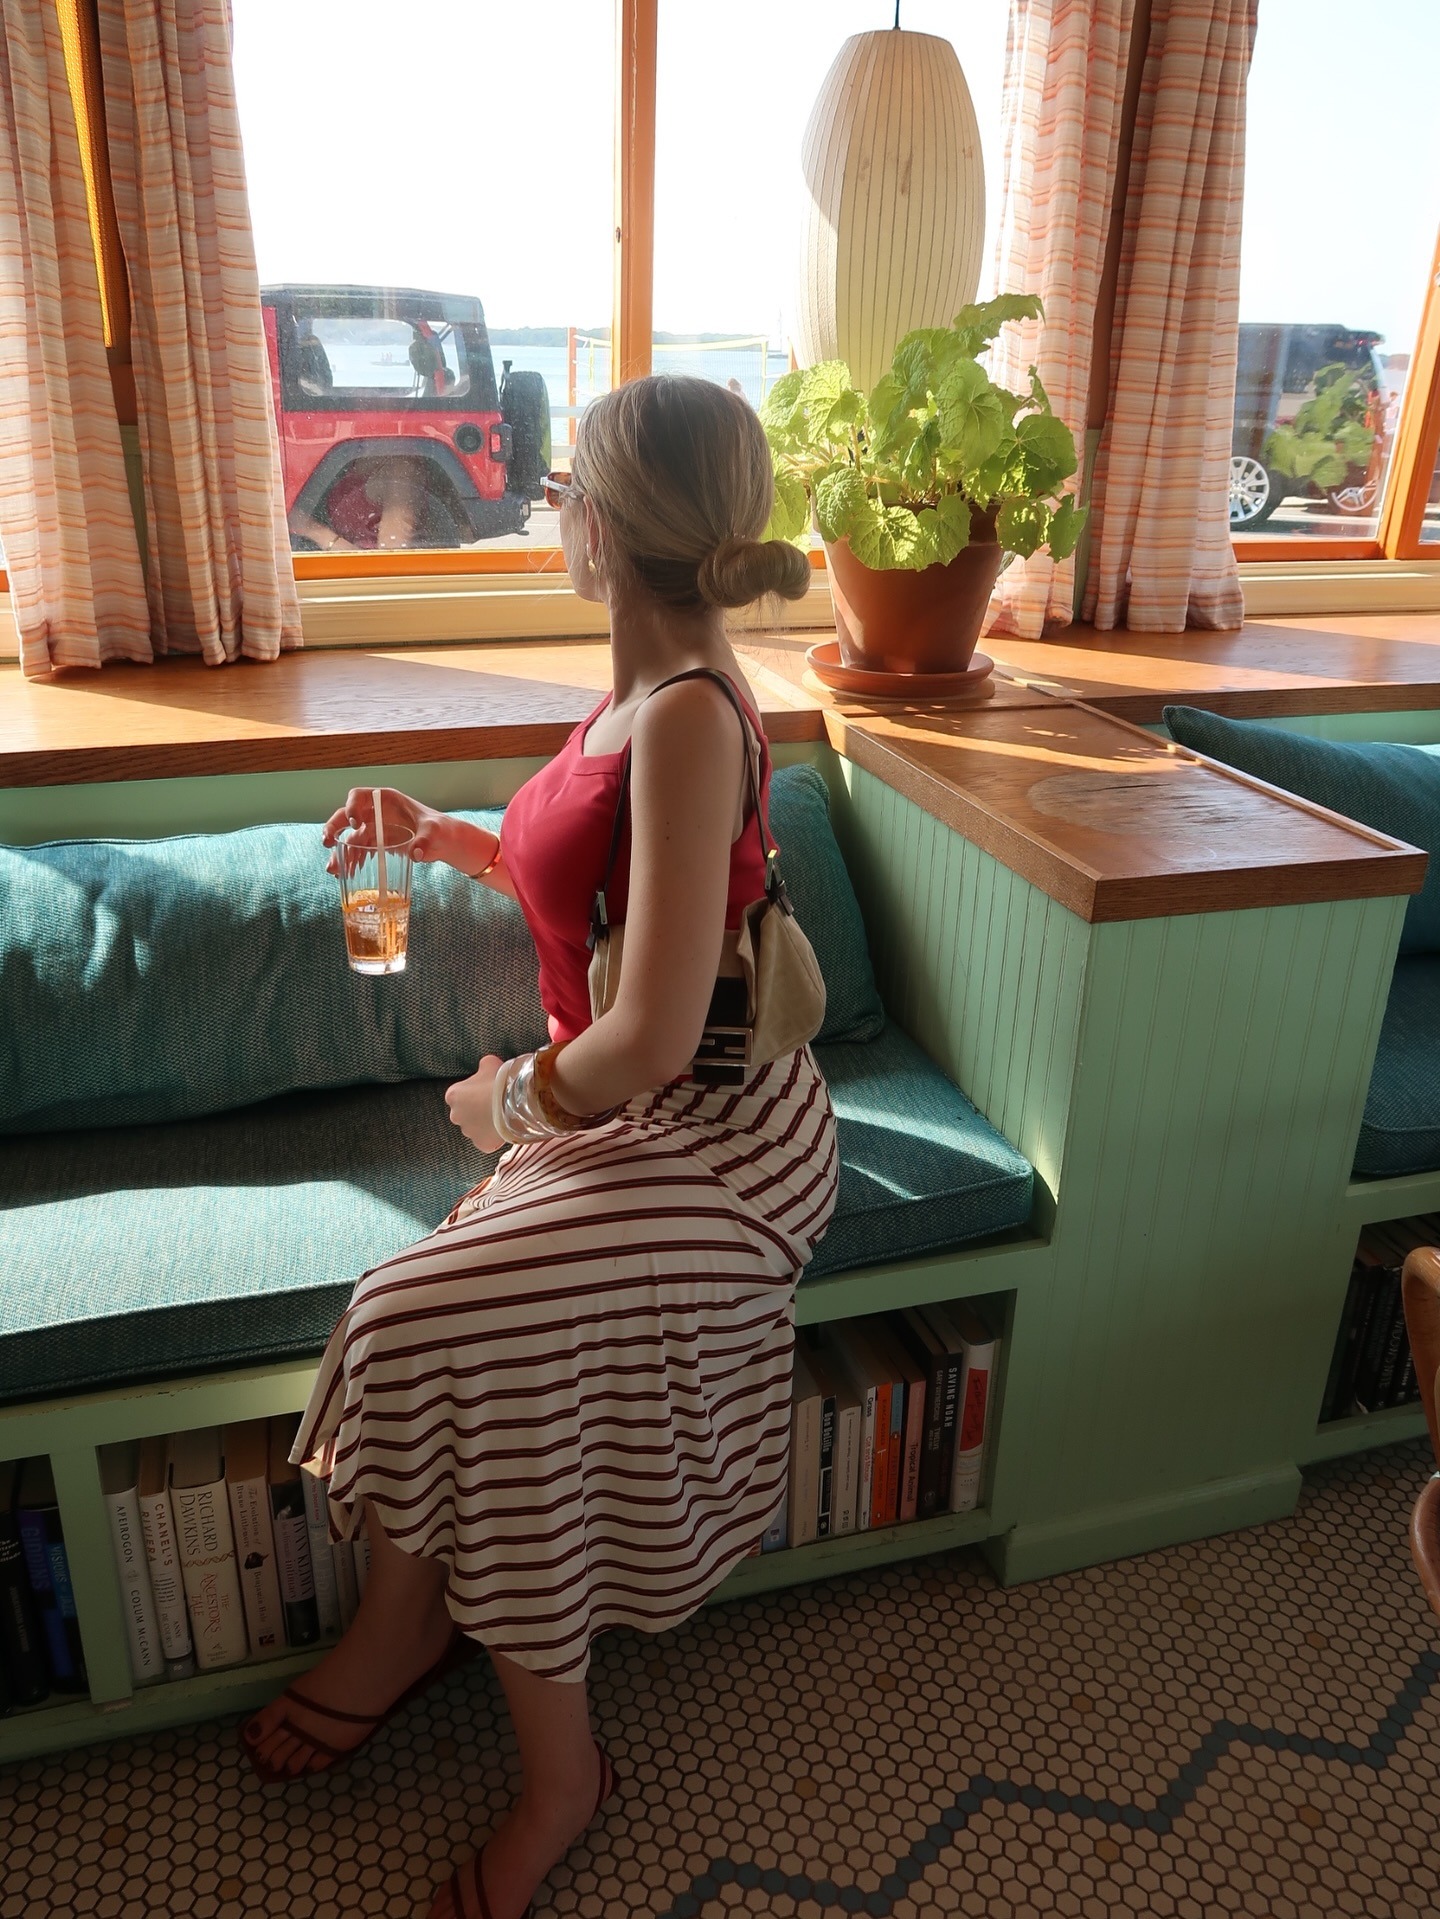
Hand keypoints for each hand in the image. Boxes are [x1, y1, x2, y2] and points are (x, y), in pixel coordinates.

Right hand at [321, 787, 452, 874]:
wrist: (443, 841)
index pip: (360, 796)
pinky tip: (347, 874)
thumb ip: (425, 840)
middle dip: (334, 828)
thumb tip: (416, 854)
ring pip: (350, 837)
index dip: (352, 806)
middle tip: (326, 842)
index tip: (354, 822)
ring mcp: (374, 828)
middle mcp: (376, 813)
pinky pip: (358, 851)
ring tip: (334, 870)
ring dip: (339, 852)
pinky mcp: (377, 844)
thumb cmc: (439, 830)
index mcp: (386, 800)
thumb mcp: (434, 833)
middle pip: (346, 816)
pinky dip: (351, 861)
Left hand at [446, 1055, 503, 1152]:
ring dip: (486, 1124)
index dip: (475, 1092)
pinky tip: (504, 1128)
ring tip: (502, 1115)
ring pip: (476, 1128)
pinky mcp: (481, 1144)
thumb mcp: (490, 1063)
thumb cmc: (499, 1081)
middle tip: (495, 1103)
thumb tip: (484, 1066)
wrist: (514, 1102)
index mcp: (453, 1095)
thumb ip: (482, 1066)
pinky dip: (494, 1137)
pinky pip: (487, 1141)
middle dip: (477, 1110)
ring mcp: (468, 1132)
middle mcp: (455, 1115)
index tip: (487, 1090)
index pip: (460, 1095)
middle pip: (466, 1113)